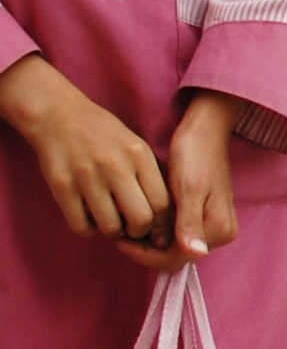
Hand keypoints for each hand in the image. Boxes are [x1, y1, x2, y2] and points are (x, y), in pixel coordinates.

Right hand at [0, 55, 169, 250]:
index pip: (162, 203)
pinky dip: (88, 230)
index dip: (162, 225)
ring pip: (110, 227)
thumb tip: (166, 216)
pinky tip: (90, 218)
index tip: (157, 230)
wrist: (58, 116)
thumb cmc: (103, 135)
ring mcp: (87, 177)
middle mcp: (115, 167)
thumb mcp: (136, 147)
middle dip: (140, 232)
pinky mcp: (62, 186)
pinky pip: (81, 226)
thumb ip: (151, 176)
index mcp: (139, 156)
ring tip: (110, 221)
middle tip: (132, 228)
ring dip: (113, 232)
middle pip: (140, 219)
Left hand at [117, 91, 240, 271]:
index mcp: (218, 230)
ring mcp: (211, 225)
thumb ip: (190, 223)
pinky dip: (155, 229)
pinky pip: (176, 233)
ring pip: (172, 246)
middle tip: (116, 230)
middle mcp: (218, 233)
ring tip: (124, 222)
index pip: (175, 260)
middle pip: (174, 256)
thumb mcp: (190, 188)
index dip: (144, 254)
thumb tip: (195, 254)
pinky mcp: (202, 215)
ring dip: (147, 239)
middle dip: (144, 247)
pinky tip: (138, 215)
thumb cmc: (196, 155)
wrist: (205, 131)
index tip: (119, 239)